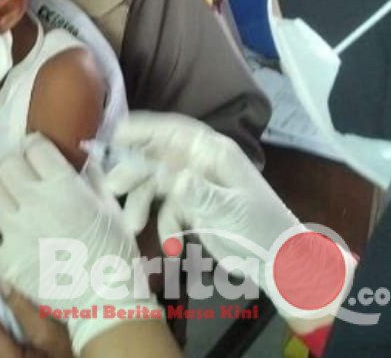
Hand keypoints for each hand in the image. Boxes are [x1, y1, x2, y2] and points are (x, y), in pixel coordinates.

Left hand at [0, 135, 154, 353]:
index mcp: (64, 186)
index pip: (34, 146)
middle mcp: (35, 204)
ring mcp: (16, 234)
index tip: (42, 157)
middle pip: (7, 166)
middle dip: (17, 168)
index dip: (38, 148)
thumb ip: (90, 174)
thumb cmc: (114, 249)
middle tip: (27, 181)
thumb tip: (76, 152)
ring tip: (13, 206)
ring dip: (2, 196)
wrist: (106, 299)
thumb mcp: (109, 203)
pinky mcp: (5, 263)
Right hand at [104, 113, 299, 255]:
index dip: (144, 128)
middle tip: (112, 188)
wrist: (278, 261)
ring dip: (143, 202)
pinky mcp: (193, 207)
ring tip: (133, 225)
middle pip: (159, 157)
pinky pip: (167, 208)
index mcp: (214, 153)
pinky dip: (163, 223)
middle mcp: (201, 163)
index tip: (116, 134)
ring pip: (158, 183)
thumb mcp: (231, 211)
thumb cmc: (262, 228)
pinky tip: (170, 243)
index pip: (174, 131)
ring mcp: (196, 185)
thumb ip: (200, 193)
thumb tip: (171, 177)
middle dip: (134, 171)